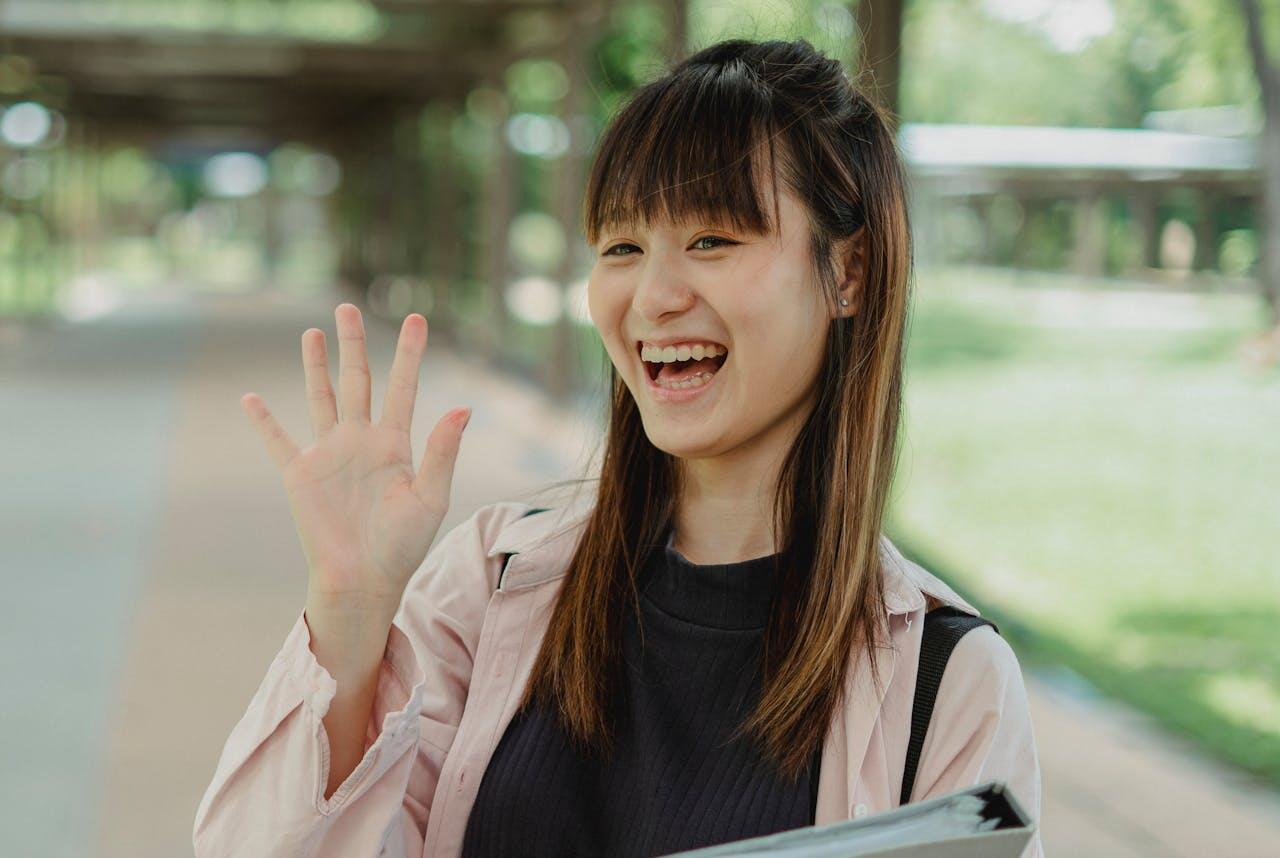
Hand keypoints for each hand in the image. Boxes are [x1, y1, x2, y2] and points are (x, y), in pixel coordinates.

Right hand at [241, 303, 469, 608]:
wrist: (364, 580)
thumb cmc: (403, 546)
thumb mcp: (430, 497)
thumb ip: (443, 451)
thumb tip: (463, 407)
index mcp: (395, 444)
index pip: (403, 387)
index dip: (409, 353)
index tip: (417, 318)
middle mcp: (361, 441)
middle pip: (357, 381)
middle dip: (354, 344)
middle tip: (349, 306)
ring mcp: (329, 455)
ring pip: (320, 398)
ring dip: (315, 366)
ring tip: (313, 332)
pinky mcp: (300, 475)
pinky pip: (279, 441)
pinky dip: (263, 421)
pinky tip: (250, 398)